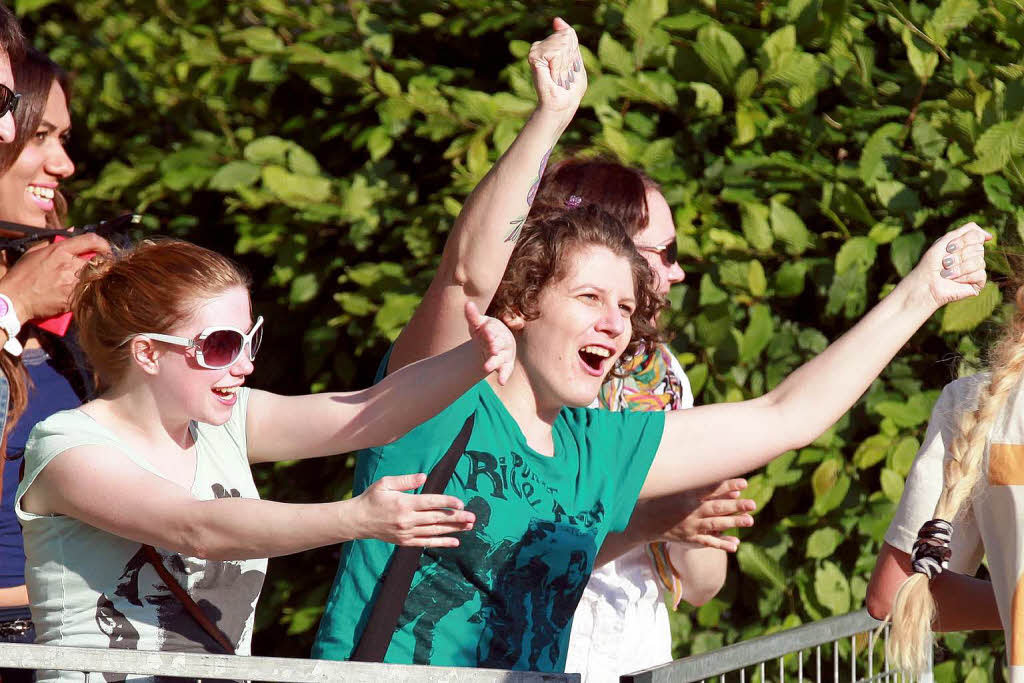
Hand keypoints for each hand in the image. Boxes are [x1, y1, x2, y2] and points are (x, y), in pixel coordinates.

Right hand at [0, 233, 109, 320]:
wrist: (15, 299)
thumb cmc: (23, 275)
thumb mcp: (36, 252)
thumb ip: (56, 242)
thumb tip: (72, 232)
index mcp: (60, 251)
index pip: (91, 240)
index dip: (103, 244)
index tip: (105, 249)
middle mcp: (68, 265)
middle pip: (98, 261)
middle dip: (101, 264)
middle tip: (99, 268)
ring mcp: (72, 283)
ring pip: (97, 279)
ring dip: (96, 280)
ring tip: (89, 282)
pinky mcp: (73, 299)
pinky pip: (90, 295)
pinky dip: (89, 295)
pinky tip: (82, 294)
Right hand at [351, 473, 474, 546]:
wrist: (358, 520)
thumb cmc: (372, 498)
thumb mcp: (385, 483)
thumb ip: (406, 480)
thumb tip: (425, 477)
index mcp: (404, 503)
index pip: (430, 502)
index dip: (447, 503)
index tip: (461, 503)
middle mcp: (407, 520)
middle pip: (436, 518)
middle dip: (456, 518)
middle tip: (473, 517)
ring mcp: (407, 532)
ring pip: (435, 531)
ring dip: (453, 529)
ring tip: (469, 527)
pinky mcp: (405, 541)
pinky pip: (427, 543)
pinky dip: (442, 543)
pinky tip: (455, 542)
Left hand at [465, 300, 515, 384]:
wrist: (495, 343)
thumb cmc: (485, 331)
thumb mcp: (478, 324)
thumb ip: (473, 316)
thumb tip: (467, 303)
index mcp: (495, 328)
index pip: (493, 329)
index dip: (489, 331)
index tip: (486, 331)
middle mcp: (502, 341)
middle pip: (499, 343)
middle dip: (495, 345)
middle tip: (491, 347)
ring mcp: (505, 353)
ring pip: (501, 358)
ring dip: (495, 362)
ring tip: (486, 368)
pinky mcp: (506, 365)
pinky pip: (507, 370)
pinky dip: (505, 376)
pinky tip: (501, 382)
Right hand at [529, 17, 586, 117]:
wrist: (562, 105)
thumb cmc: (570, 88)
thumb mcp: (575, 60)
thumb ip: (570, 41)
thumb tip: (557, 20)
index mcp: (552, 46)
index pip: (568, 33)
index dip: (573, 51)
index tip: (569, 68)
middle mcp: (542, 46)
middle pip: (566, 36)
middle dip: (570, 58)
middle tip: (564, 74)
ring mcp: (536, 51)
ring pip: (561, 44)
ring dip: (565, 64)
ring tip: (558, 76)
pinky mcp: (534, 57)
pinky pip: (555, 52)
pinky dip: (559, 66)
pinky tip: (553, 76)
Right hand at [632, 479, 755, 551]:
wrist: (643, 520)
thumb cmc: (661, 498)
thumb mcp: (674, 485)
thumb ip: (694, 480)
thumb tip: (712, 470)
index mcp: (686, 494)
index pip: (710, 488)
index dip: (728, 485)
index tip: (744, 483)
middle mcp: (689, 509)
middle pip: (716, 506)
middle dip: (735, 505)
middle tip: (752, 504)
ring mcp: (690, 525)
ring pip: (714, 524)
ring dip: (733, 522)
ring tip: (750, 520)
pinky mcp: (689, 538)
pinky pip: (707, 541)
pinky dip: (721, 543)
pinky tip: (735, 544)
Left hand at [903, 222, 990, 308]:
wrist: (925, 284)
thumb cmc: (932, 263)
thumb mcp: (945, 240)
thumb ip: (967, 231)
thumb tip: (989, 236)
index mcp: (967, 245)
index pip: (976, 236)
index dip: (961, 242)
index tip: (948, 248)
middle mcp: (974, 256)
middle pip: (978, 248)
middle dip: (958, 256)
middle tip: (945, 263)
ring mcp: (977, 270)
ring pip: (979, 261)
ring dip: (959, 267)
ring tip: (947, 273)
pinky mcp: (978, 283)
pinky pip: (980, 274)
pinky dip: (964, 277)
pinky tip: (954, 281)